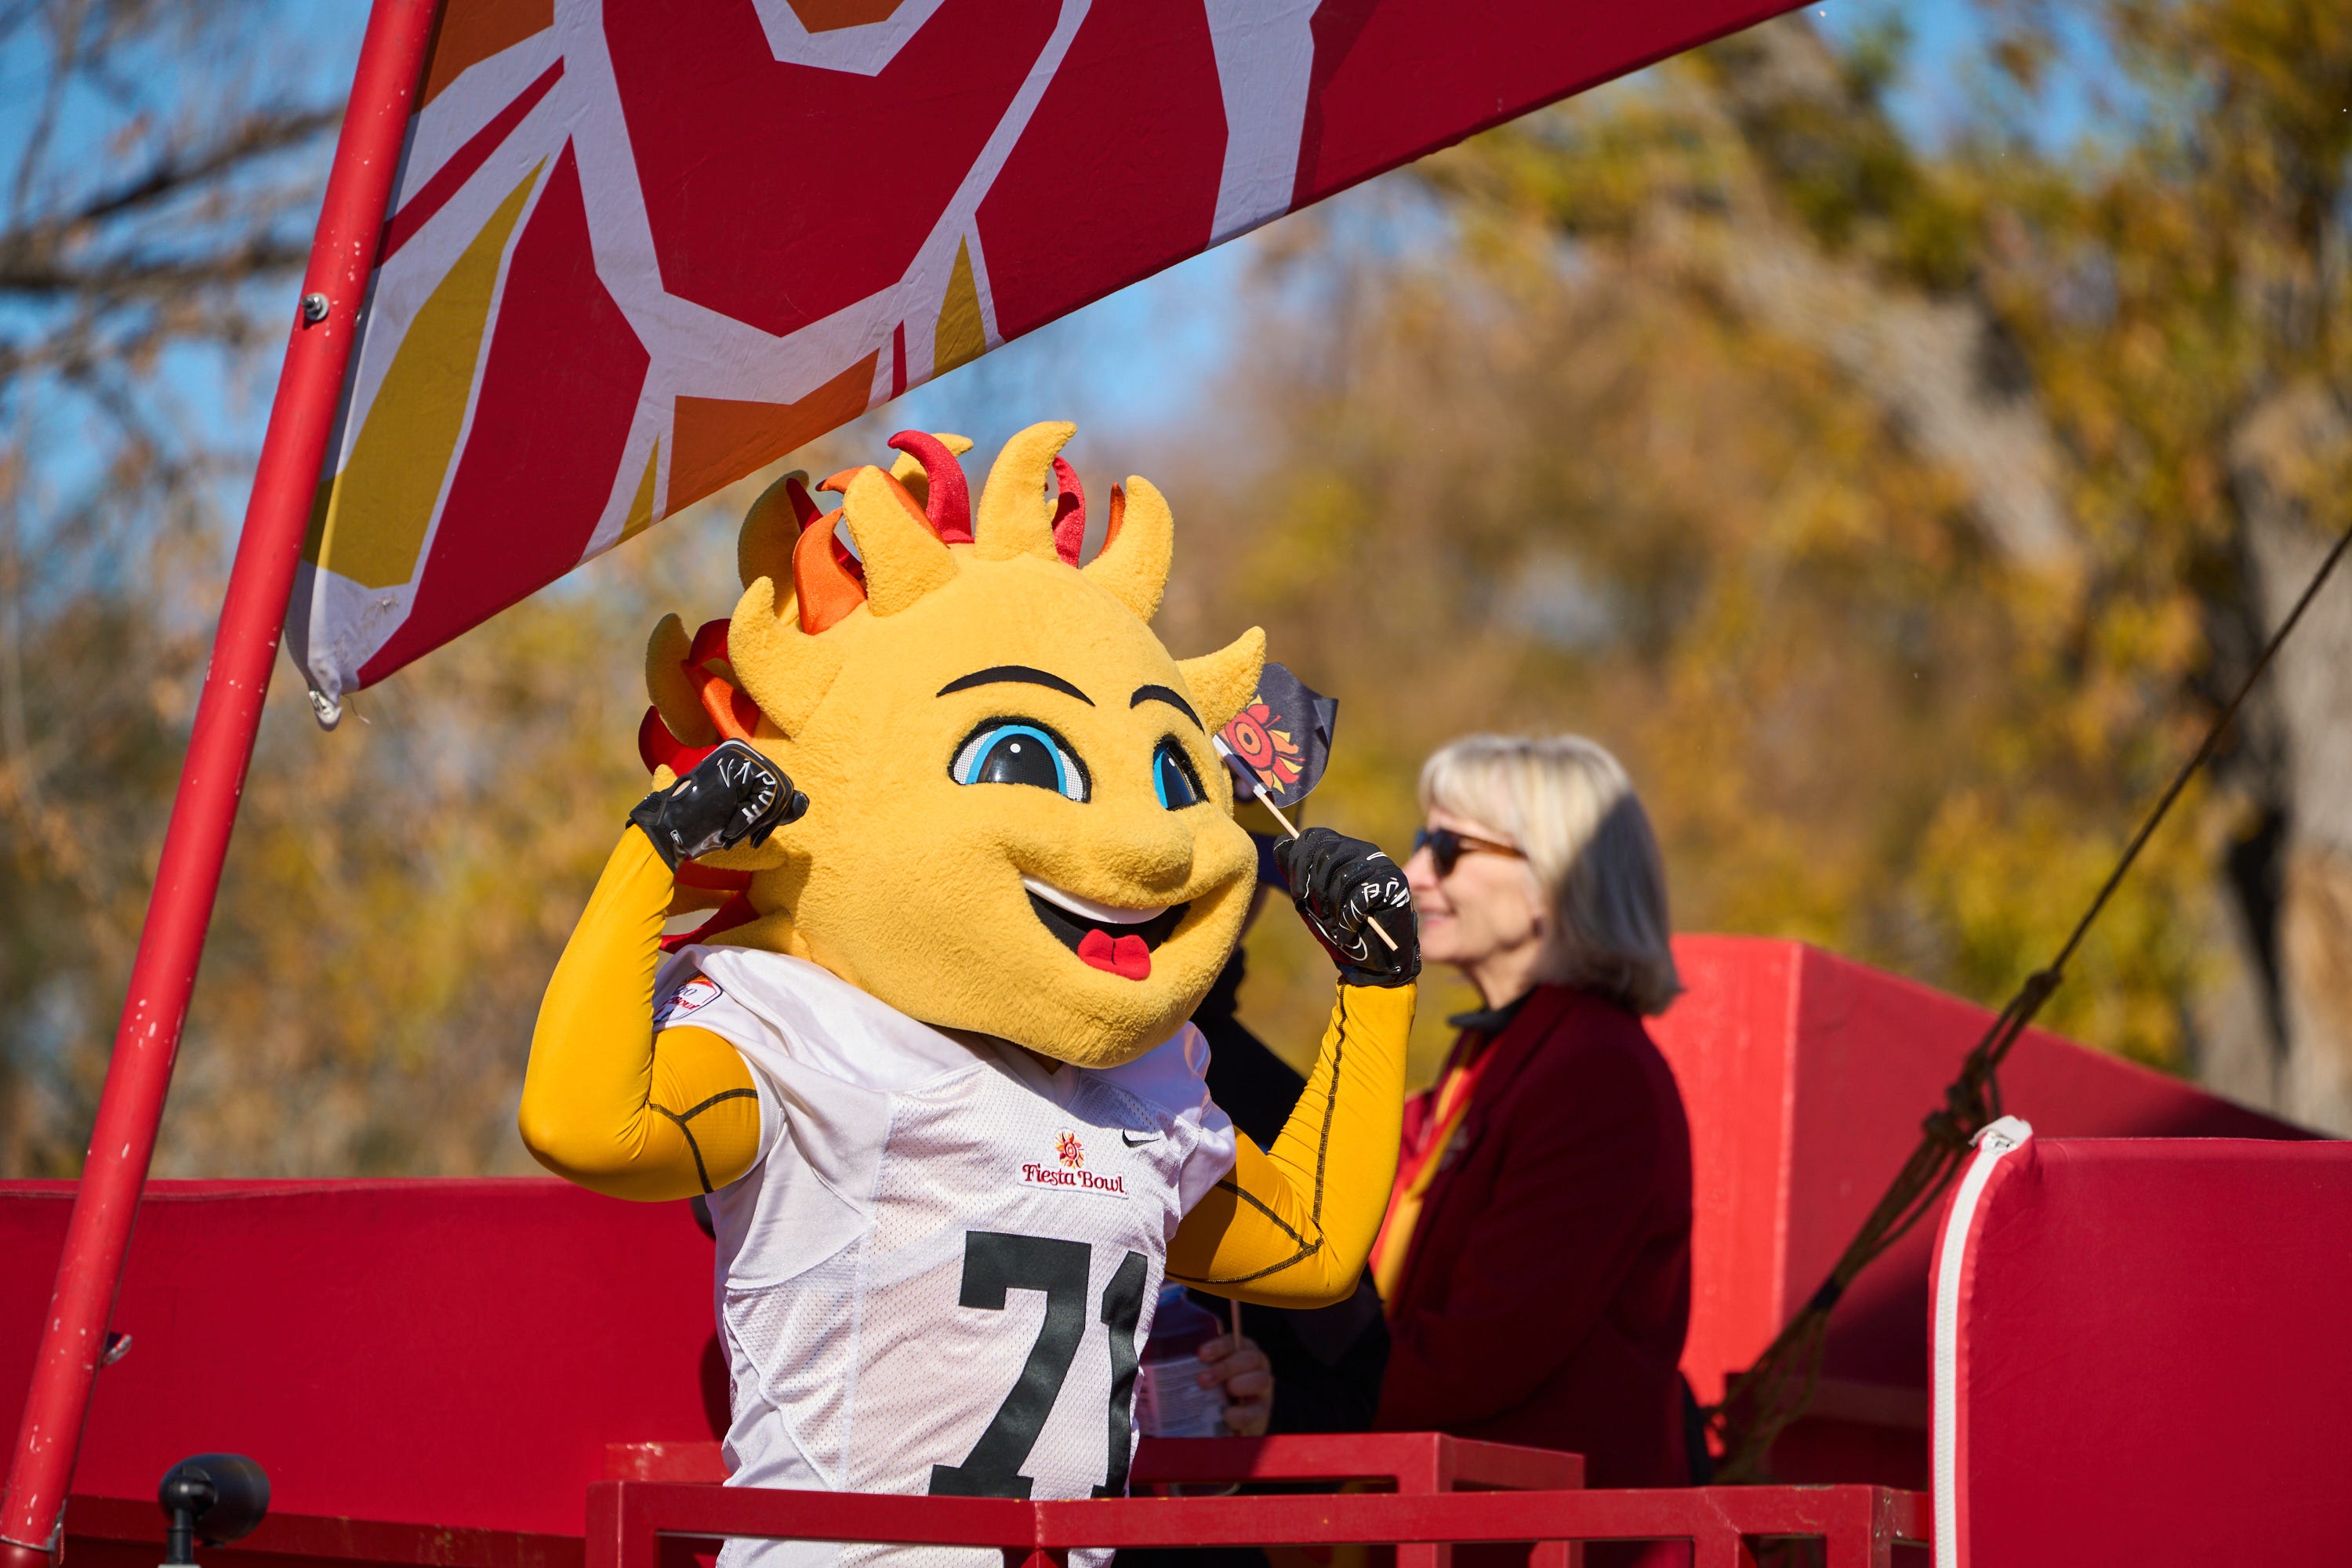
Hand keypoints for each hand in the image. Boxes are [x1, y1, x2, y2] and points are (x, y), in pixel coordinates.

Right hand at [628, 739, 807, 870]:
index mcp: (741, 760)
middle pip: (784, 788)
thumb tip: (804, 800)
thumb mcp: (746, 817)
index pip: (778, 788)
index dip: (770, 818)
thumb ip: (774, 808)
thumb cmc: (703, 827)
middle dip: (769, 820)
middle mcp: (741, 751)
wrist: (670, 831)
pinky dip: (752, 819)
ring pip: (778, 793)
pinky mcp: (738, 763)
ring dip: (758, 821)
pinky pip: (768, 796)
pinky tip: (729, 827)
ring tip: (732, 831)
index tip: (752, 837)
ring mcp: (740, 753)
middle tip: (745, 837)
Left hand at [1194, 1332, 1272, 1437]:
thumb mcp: (1207, 1376)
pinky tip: (1228, 1415)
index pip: (1233, 1341)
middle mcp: (1256, 1366)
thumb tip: (1168, 1371)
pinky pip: (1258, 1410)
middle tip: (1203, 1380)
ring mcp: (1263, 1389)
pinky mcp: (1263, 1412)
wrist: (1227, 1425)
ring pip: (1261, 1379)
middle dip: (1225, 1367)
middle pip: (1249, 1358)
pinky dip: (1242, 1413)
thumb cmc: (1213, 1393)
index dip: (1219, 1346)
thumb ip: (1198, 1368)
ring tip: (1225, 1392)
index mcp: (1241, 1351)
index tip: (1200, 1354)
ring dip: (1240, 1384)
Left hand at [1274, 827, 1419, 987]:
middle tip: (1320, 915)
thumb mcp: (1312, 899)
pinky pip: (1360, 898)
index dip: (1299, 863)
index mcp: (1344, 849)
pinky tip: (1348, 935)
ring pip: (1343, 877)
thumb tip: (1280, 841)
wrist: (1373, 961)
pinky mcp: (1393, 885)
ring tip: (1335, 926)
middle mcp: (1364, 851)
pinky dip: (1348, 922)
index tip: (1297, 895)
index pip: (1315, 836)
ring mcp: (1382, 866)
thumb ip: (1297, 872)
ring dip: (1333, 909)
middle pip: (1326, 855)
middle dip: (1315, 891)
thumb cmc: (1341, 927)